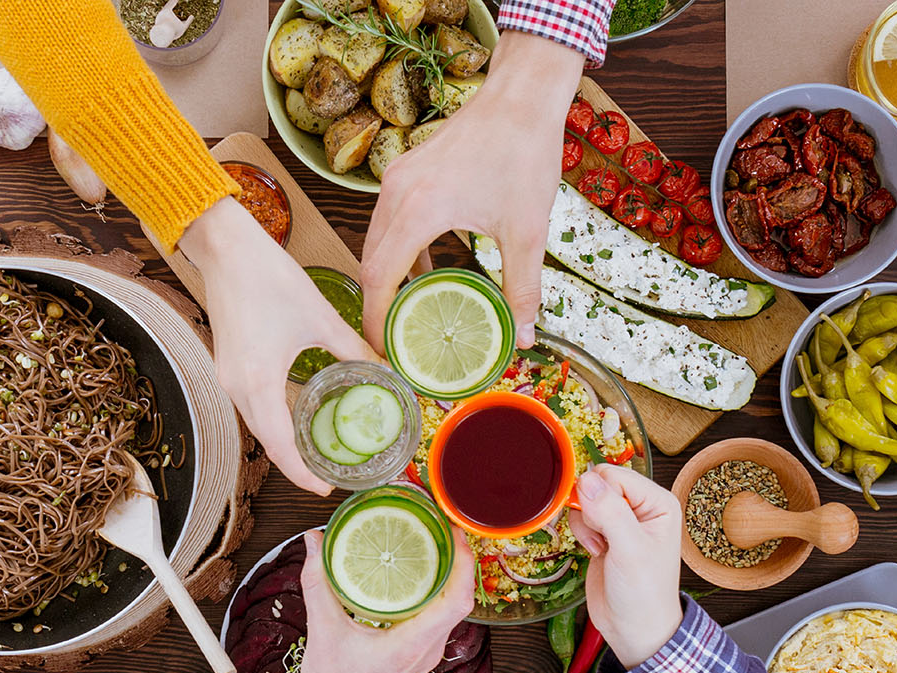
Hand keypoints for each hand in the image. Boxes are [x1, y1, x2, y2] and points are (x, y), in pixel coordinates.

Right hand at [178, 199, 376, 494]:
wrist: (224, 247)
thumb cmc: (268, 276)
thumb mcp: (320, 317)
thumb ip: (353, 349)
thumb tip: (385, 370)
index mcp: (258, 381)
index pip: (280, 446)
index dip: (302, 472)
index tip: (326, 487)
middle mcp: (236, 386)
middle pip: (267, 440)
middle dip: (296, 462)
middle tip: (330, 472)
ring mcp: (227, 376)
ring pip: (258, 423)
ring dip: (284, 440)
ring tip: (318, 449)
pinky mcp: (227, 363)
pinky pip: (252, 404)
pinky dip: (274, 417)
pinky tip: (299, 413)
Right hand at [283, 527, 475, 672]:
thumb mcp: (322, 631)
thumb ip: (318, 582)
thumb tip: (313, 541)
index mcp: (414, 642)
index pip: (458, 597)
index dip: (464, 561)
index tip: (454, 531)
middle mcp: (428, 649)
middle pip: (459, 598)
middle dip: (456, 560)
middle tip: (439, 528)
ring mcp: (426, 655)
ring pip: (449, 610)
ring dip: (445, 578)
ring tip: (429, 546)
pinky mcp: (417, 658)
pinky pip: (435, 620)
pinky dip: (431, 595)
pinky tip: (411, 581)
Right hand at [359, 32, 585, 350]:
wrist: (521, 96)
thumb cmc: (523, 153)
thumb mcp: (527, 231)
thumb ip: (522, 287)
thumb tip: (526, 335)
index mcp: (420, 210)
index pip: (380, 278)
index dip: (376, 320)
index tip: (382, 352)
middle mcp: (397, 193)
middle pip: (369, 262)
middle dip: (377, 305)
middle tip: (393, 342)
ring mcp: (397, 178)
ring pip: (375, 241)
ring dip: (386, 277)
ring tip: (405, 312)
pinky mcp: (406, 171)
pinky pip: (388, 221)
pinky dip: (396, 250)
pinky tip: (422, 269)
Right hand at [568, 464, 684, 668]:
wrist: (634, 628)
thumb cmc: (644, 593)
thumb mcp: (630, 550)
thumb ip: (610, 512)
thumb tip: (586, 479)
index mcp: (658, 503)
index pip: (615, 475)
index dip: (599, 494)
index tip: (599, 521)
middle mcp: (641, 507)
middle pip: (598, 484)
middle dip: (590, 509)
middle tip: (602, 536)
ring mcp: (622, 520)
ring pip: (586, 500)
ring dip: (585, 523)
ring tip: (601, 547)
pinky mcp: (605, 533)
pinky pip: (582, 517)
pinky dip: (582, 533)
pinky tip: (596, 552)